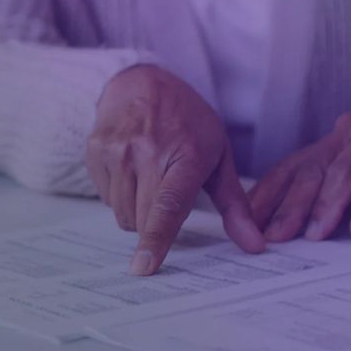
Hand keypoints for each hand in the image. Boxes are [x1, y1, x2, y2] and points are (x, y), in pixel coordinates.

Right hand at [85, 65, 264, 274]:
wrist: (141, 83)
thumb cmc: (187, 122)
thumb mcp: (219, 156)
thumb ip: (235, 206)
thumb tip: (255, 246)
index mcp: (184, 155)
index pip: (167, 206)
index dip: (155, 239)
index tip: (143, 267)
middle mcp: (146, 153)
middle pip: (141, 218)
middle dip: (153, 225)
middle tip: (165, 196)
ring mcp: (116, 151)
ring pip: (121, 213)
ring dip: (136, 212)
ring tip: (148, 181)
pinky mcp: (95, 152)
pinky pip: (105, 198)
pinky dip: (119, 195)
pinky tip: (130, 171)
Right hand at [250, 113, 350, 242]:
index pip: (345, 168)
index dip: (328, 202)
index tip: (317, 232)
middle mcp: (347, 131)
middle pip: (311, 168)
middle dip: (292, 205)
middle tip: (276, 236)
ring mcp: (328, 142)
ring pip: (291, 168)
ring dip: (270, 200)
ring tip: (252, 227)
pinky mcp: (314, 156)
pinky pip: (285, 172)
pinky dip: (268, 194)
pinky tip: (252, 213)